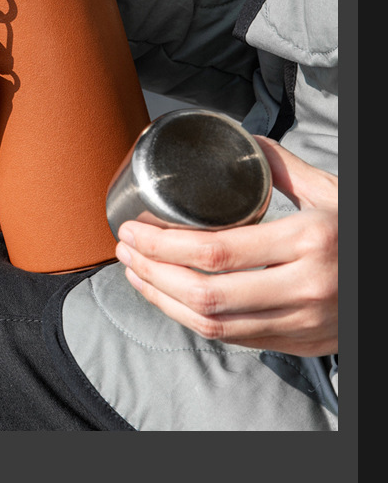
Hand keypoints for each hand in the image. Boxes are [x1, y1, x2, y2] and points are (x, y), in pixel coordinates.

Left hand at [115, 136, 337, 356]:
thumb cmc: (358, 230)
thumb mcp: (331, 191)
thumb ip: (282, 166)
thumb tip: (236, 140)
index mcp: (308, 240)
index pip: (215, 251)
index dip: (162, 245)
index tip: (133, 228)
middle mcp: (304, 287)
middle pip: (205, 293)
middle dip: (152, 273)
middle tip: (125, 250)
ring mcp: (303, 321)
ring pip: (213, 324)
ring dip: (163, 301)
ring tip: (136, 275)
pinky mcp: (300, 342)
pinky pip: (234, 339)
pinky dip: (193, 320)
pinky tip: (170, 298)